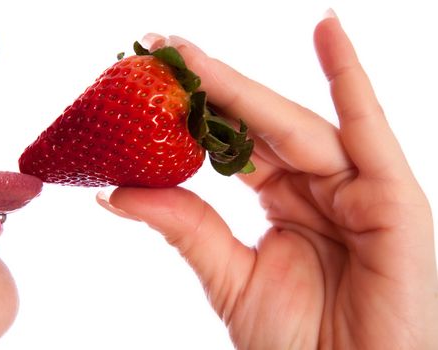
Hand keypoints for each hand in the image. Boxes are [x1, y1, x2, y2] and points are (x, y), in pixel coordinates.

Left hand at [97, 14, 437, 348]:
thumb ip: (185, 228)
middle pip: (259, 124)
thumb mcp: (229, 278)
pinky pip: (370, 130)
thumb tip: (117, 192)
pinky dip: (352, 79)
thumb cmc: (299, 343)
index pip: (234, 143)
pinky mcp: (393, 199)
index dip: (195, 112)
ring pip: (295, 124)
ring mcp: (356, 187)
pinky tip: (327, 28)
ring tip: (191, 54)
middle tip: (160, 48)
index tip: (148, 80)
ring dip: (244, 87)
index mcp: (284, 198)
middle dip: (211, 86)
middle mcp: (318, 184)